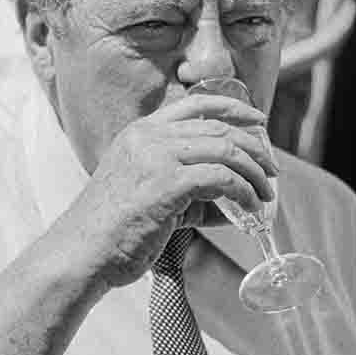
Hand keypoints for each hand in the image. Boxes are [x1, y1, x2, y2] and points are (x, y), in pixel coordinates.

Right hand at [59, 94, 278, 289]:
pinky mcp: (166, 184)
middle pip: (218, 127)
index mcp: (141, 132)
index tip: (259, 120)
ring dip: (254, 172)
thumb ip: (186, 187)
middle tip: (272, 169)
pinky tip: (250, 208)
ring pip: (225, 149)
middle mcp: (149, 137)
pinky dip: (243, 192)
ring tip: (266, 193)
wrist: (83, 251)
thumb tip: (230, 199)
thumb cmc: (112, 229)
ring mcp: (156, 157)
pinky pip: (221, 178)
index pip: (195, 103)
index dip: (234, 107)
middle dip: (255, 147)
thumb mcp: (146, 192)